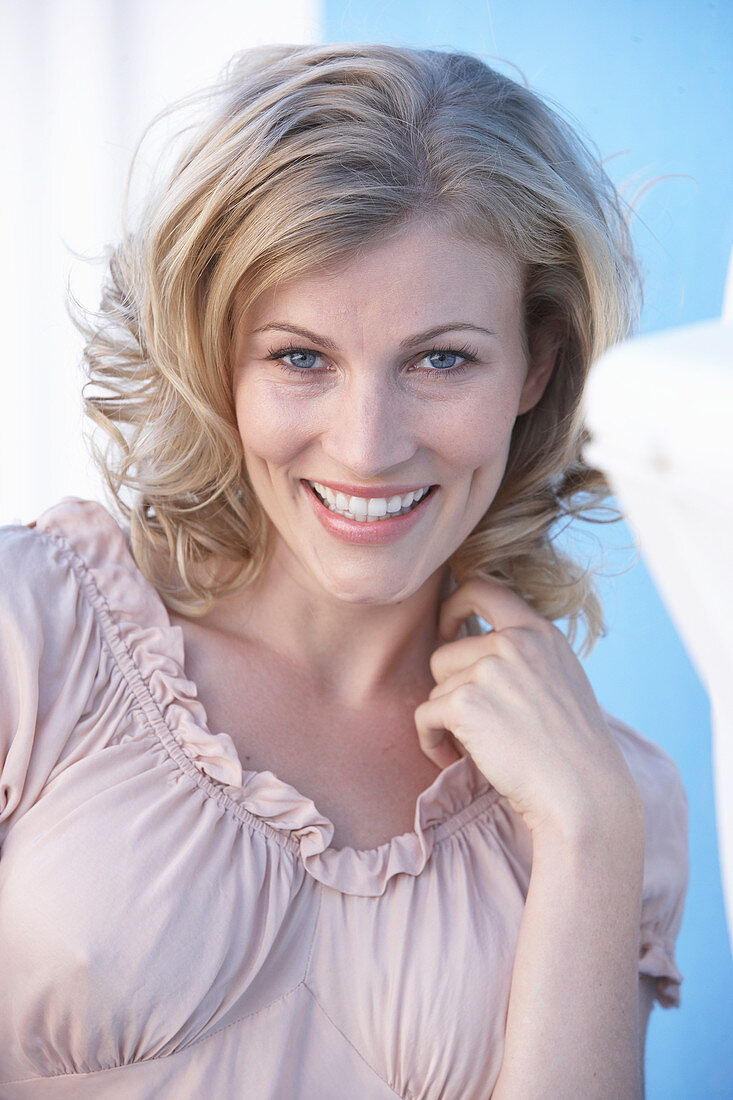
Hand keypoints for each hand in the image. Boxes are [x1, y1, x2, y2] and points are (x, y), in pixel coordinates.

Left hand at [414, 578, 641, 839]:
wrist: (583, 794)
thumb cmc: (573, 750)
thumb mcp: (561, 680)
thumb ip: (525, 656)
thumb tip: (471, 645)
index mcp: (540, 632)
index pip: (483, 588)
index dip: (454, 604)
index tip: (447, 629)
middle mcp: (514, 642)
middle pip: (445, 653)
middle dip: (452, 691)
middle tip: (475, 726)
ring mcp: (489, 669)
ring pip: (436, 687)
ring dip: (445, 720)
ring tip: (474, 747)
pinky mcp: (465, 702)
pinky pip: (424, 717)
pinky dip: (431, 742)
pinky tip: (452, 759)